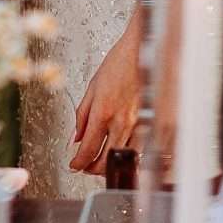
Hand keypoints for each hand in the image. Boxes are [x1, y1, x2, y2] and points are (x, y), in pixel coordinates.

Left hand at [70, 12, 141, 174]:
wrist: (141, 53)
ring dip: (110, 165)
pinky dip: (127, 157)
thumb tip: (75, 137)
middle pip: (105, 160)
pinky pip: (138, 150)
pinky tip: (121, 154)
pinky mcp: (149, 124)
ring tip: (100, 162)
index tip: (74, 165)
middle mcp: (121, 122)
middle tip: (84, 166)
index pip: (88, 149)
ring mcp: (137, 125)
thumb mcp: (92, 87)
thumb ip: (82, 115)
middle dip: (92, 168)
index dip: (79, 162)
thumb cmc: (118, 65)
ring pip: (123, 158)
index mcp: (103, 112)